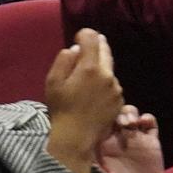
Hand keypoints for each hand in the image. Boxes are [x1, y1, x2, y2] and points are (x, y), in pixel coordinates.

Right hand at [45, 30, 125, 166]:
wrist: (76, 137)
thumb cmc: (60, 110)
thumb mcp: (52, 83)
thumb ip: (63, 61)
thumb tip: (75, 49)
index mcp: (90, 68)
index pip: (92, 39)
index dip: (85, 35)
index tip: (80, 36)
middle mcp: (107, 74)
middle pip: (105, 51)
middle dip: (97, 45)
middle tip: (91, 42)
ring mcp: (116, 87)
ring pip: (108, 69)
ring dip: (100, 67)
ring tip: (89, 72)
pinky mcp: (120, 99)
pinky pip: (112, 85)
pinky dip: (104, 83)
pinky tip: (94, 91)